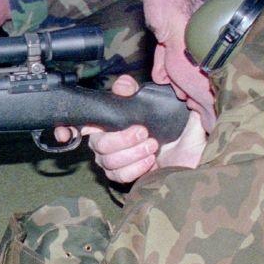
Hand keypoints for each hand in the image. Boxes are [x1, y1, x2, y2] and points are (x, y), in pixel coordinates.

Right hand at [58, 75, 209, 184]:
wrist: (197, 158)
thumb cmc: (182, 131)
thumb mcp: (167, 105)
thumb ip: (142, 93)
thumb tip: (123, 86)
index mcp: (116, 119)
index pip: (83, 121)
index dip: (68, 127)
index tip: (66, 132)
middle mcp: (110, 139)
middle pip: (97, 142)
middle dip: (122, 139)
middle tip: (146, 134)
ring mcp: (115, 159)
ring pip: (106, 159)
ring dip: (133, 154)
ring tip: (153, 149)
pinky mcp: (123, 177)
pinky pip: (117, 175)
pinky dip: (135, 168)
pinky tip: (151, 163)